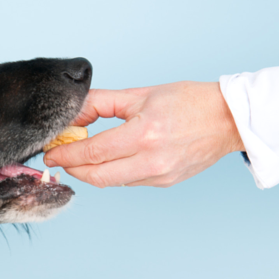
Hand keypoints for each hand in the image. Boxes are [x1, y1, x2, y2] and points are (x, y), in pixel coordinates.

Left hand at [44, 82, 244, 187]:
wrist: (228, 119)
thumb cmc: (187, 101)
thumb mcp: (140, 95)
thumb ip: (101, 104)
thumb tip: (73, 115)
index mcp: (144, 135)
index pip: (93, 152)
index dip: (67, 155)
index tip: (51, 153)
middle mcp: (151, 161)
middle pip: (97, 176)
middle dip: (73, 168)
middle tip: (59, 159)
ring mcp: (159, 176)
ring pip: (111, 181)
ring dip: (91, 172)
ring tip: (80, 157)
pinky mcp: (165, 183)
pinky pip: (129, 181)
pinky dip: (112, 173)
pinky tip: (109, 160)